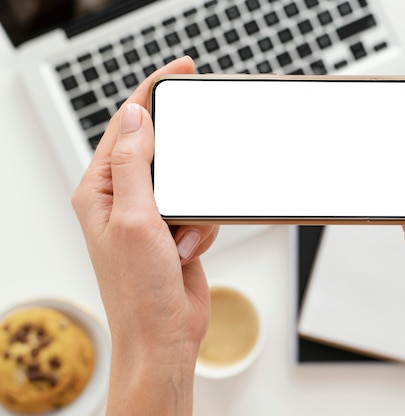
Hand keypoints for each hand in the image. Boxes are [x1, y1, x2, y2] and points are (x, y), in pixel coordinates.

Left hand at [72, 57, 217, 414]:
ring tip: (180, 241)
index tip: (180, 71)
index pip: (126, 126)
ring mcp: (151, 215)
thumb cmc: (139, 290)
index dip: (152, 93)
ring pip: (188, 181)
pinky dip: (201, 228)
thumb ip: (133, 164)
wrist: (163, 334)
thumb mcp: (134, 220)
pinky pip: (200, 208)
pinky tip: (187, 252)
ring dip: (194, 210)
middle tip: (198, 159)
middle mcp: (123, 198)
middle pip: (160, 151)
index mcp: (100, 189)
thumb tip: (136, 115)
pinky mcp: (174, 229)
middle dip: (184, 158)